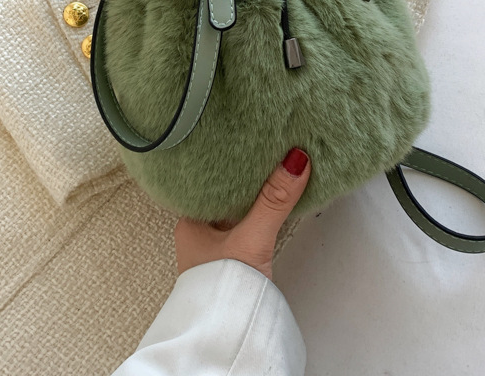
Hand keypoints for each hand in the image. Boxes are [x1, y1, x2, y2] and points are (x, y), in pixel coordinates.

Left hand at [174, 148, 310, 279]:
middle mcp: (199, 234)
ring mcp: (215, 250)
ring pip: (235, 213)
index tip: (245, 145)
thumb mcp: (251, 238)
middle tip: (264, 154)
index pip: (207, 182)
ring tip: (272, 174)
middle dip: (243, 180)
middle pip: (223, 196)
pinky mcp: (233, 263)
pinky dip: (258, 217)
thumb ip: (273, 202)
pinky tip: (272, 209)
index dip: (226, 164)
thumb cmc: (223, 292)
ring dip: (253, 200)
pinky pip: (246, 228)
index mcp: (190, 222)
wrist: (226, 338)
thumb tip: (294, 162)